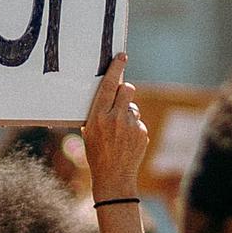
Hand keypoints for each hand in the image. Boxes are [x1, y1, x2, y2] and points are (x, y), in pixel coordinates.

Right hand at [82, 53, 148, 198]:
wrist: (113, 176)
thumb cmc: (96, 153)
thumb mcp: (89, 130)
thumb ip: (99, 112)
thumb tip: (109, 94)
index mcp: (98, 116)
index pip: (110, 85)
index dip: (116, 68)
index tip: (122, 56)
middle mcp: (116, 118)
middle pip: (128, 89)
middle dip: (126, 89)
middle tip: (121, 96)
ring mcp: (131, 125)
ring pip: (133, 107)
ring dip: (127, 114)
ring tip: (119, 131)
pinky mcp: (142, 133)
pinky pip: (138, 122)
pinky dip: (133, 128)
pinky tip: (126, 141)